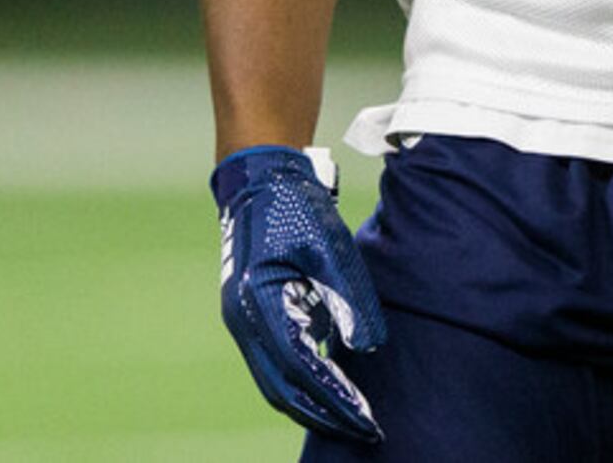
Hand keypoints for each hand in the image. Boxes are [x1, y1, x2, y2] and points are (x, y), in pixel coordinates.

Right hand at [212, 146, 385, 443]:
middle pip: (283, 389)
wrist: (262, 181)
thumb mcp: (330, 250)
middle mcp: (245, 324)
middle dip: (323, 414)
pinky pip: (277, 361)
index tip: (367, 418)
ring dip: (312, 403)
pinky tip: (335, 386)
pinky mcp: (254, 315)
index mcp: (258, 308)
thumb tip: (367, 351)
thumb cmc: (298, 211)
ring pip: (277, 381)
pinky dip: (303, 380)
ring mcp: (246, 322)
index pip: (301, 371)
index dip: (335, 398)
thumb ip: (347, 300)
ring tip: (352, 418)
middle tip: (363, 431)